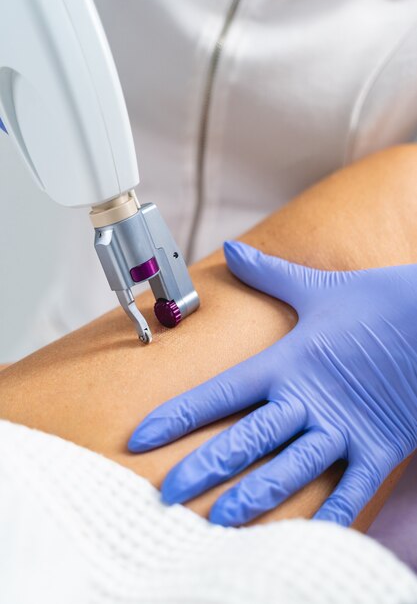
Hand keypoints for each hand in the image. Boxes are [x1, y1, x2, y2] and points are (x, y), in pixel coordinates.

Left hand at [128, 241, 416, 526]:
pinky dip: (329, 518)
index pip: (220, 392)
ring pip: (289, 471)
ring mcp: (344, 428)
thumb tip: (232, 249)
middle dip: (204, 468)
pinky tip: (303, 541)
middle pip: (246, 440)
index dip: (179, 415)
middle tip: (166, 496)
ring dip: (252, 498)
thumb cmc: (378, 302)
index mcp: (288, 363)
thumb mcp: (319, 289)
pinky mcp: (380, 447)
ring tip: (217, 523)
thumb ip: (271, 274)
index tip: (142, 437)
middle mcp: (308, 400)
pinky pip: (351, 491)